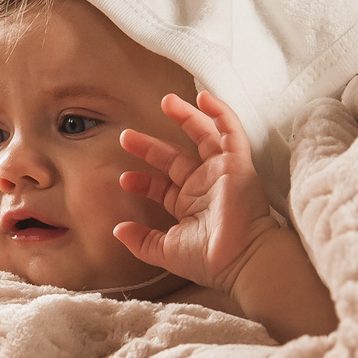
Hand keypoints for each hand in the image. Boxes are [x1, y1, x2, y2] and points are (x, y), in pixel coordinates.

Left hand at [115, 91, 286, 294]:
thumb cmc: (209, 259)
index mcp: (189, 205)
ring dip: (186, 117)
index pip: (163, 185)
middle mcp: (205, 185)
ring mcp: (222, 172)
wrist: (239, 260)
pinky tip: (204, 97)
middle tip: (127, 136)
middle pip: (175, 156)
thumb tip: (118, 230)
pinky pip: (231, 131)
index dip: (143, 180)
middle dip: (150, 146)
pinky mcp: (238, 163)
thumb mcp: (166, 251)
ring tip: (166, 101)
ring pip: (203, 136)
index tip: (124, 179)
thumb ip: (141, 241)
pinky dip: (220, 113)